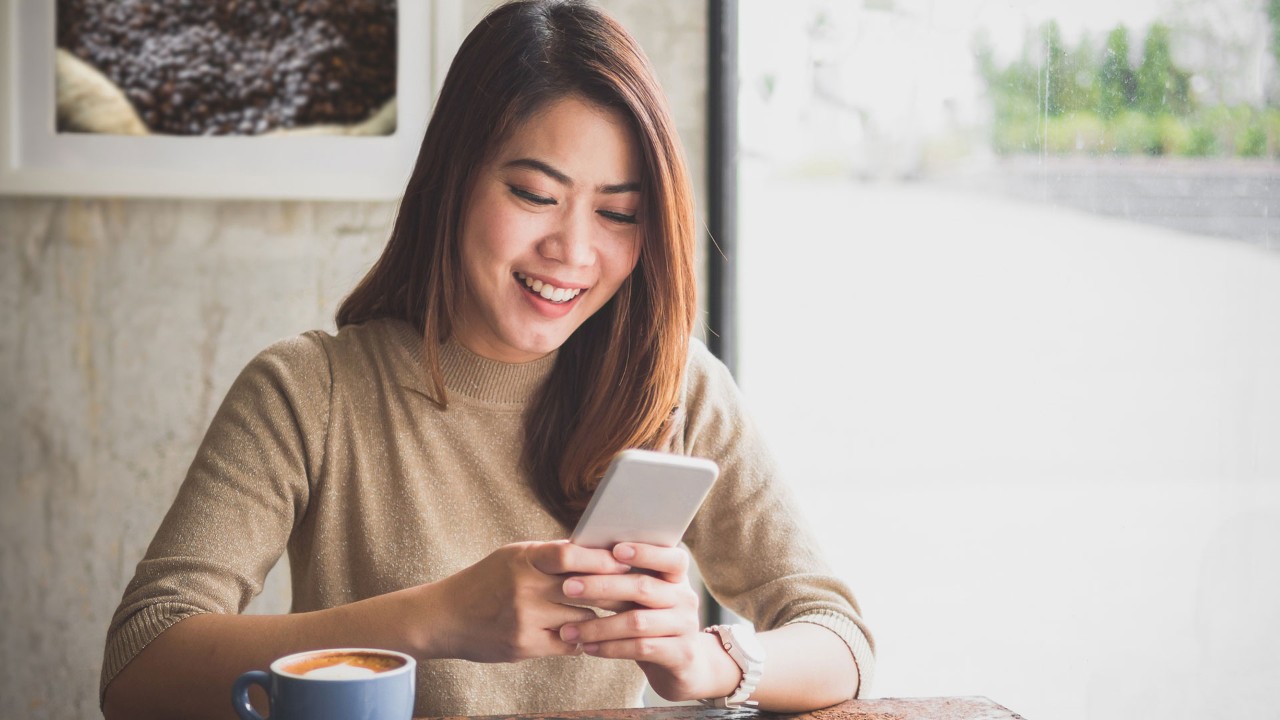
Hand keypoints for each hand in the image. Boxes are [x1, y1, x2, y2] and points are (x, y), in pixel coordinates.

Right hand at [430, 541, 630, 662]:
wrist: (446, 617)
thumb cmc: (486, 581)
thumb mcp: (513, 556)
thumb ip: (551, 554)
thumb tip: (598, 549)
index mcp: (524, 559)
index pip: (571, 555)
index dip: (602, 559)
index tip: (625, 562)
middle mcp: (524, 587)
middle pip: (584, 589)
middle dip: (613, 590)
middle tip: (637, 591)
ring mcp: (524, 619)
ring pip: (582, 619)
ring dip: (599, 618)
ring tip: (615, 614)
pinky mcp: (524, 646)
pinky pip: (570, 645)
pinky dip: (583, 640)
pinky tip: (589, 635)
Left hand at [555, 543, 738, 701]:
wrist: (684, 665)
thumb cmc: (652, 620)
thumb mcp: (644, 597)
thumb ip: (624, 578)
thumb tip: (580, 557)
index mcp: (676, 576)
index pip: (671, 557)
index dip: (645, 552)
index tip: (615, 549)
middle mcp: (685, 598)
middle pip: (643, 587)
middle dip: (602, 586)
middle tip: (568, 587)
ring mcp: (685, 626)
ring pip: (637, 622)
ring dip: (598, 626)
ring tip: (568, 630)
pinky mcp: (680, 654)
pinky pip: (640, 648)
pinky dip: (610, 648)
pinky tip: (587, 647)